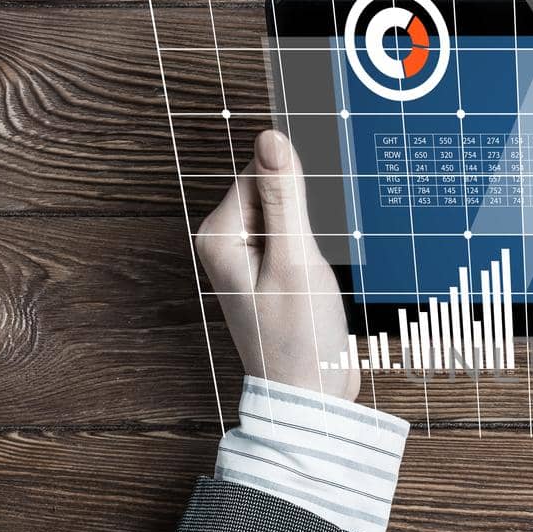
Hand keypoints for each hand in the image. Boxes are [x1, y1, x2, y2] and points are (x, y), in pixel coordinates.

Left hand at [193, 130, 358, 400]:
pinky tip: (314, 283)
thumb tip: (270, 136)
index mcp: (219, 235)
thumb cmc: (298, 337)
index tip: (304, 232)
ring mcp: (247, 259)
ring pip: (288, 214)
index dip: (294, 192)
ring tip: (309, 278)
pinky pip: (293, 238)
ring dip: (310, 236)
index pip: (259, 173)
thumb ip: (284, 196)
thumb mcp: (294, 259)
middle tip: (306, 262)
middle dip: (302, 215)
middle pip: (273, 191)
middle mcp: (226, 243)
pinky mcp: (269, 272)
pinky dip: (311, 251)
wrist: (310, 395)